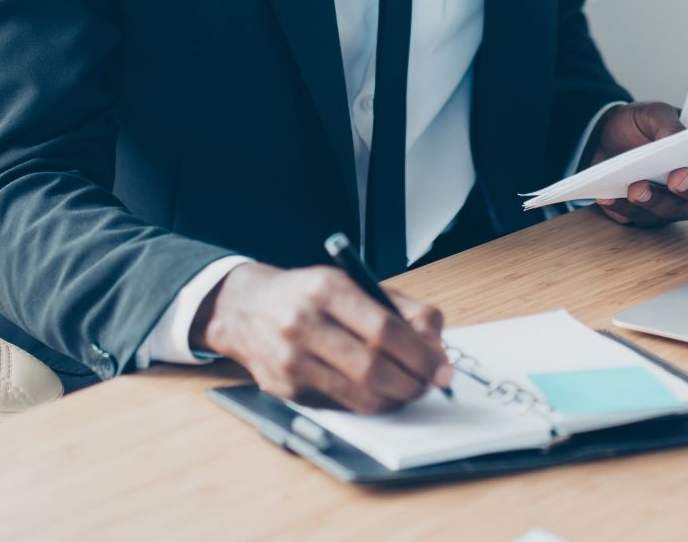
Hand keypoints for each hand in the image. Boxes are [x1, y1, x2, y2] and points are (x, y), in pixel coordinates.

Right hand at [191, 262, 452, 414]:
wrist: (246, 308)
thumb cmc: (308, 295)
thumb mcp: (352, 283)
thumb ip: (400, 308)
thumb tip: (436, 344)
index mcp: (326, 289)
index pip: (384, 329)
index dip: (420, 354)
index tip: (441, 366)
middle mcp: (303, 324)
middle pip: (373, 367)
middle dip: (413, 382)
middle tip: (431, 384)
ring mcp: (291, 360)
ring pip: (358, 394)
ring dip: (395, 398)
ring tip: (410, 389)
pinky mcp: (286, 389)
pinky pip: (341, 405)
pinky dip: (369, 404)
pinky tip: (380, 393)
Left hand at [586, 100, 687, 226]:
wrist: (602, 137)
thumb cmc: (638, 125)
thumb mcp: (652, 113)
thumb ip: (667, 124)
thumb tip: (676, 139)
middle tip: (678, 177)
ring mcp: (672, 202)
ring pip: (675, 211)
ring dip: (656, 200)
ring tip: (636, 187)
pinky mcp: (644, 215)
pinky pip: (638, 218)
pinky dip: (624, 207)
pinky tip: (610, 195)